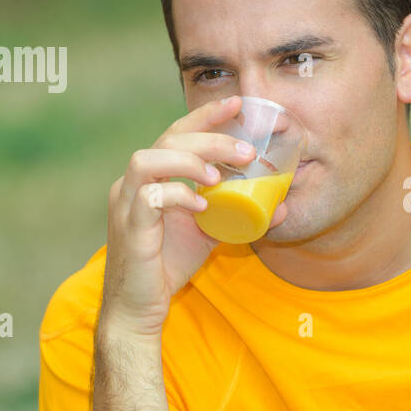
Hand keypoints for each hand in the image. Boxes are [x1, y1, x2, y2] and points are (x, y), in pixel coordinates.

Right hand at [101, 95, 284, 336]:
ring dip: (189, 160)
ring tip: (220, 176)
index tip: (237, 103)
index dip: (206, 115)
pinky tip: (202, 206)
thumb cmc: (169, 265)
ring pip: (148, 158)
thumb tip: (283, 206)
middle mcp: (135, 182)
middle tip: (247, 150)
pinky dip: (178, 195)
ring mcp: (127, 202)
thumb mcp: (210, 232)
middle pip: (167, 138)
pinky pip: (148, 197)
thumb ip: (237, 213)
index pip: (177, 132)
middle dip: (210, 137)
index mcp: (153, 177)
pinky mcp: (129, 226)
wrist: (139, 307)